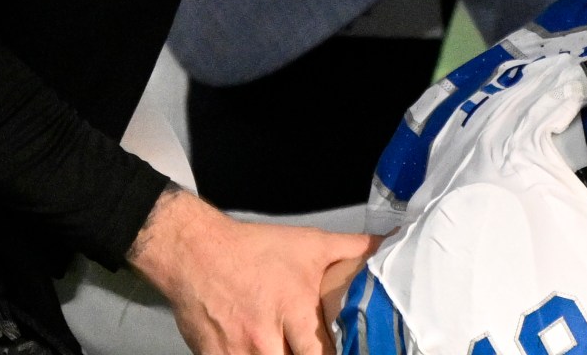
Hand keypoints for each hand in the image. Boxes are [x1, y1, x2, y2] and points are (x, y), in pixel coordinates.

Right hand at [130, 190, 379, 354]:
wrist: (195, 252)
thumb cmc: (255, 249)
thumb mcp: (308, 244)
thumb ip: (352, 249)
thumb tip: (390, 242)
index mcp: (294, 309)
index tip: (352, 350)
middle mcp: (266, 336)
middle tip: (317, 351)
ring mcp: (238, 352)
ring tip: (289, 350)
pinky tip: (262, 353)